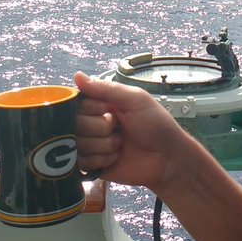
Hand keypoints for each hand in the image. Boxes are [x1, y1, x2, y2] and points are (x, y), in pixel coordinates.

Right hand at [74, 71, 188, 189]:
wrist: (167, 158)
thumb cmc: (155, 124)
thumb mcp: (134, 100)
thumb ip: (105, 88)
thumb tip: (77, 75)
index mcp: (100, 104)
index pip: (76, 102)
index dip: (91, 109)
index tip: (109, 111)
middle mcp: (91, 122)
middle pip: (74, 123)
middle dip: (100, 128)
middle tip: (119, 129)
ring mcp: (91, 145)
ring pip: (77, 144)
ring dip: (103, 145)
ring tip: (121, 144)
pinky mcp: (92, 165)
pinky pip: (81, 162)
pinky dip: (101, 160)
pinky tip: (116, 158)